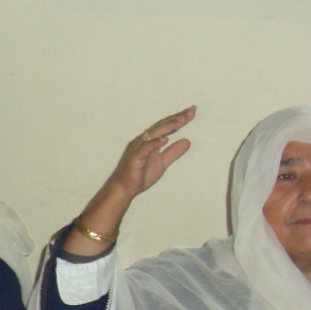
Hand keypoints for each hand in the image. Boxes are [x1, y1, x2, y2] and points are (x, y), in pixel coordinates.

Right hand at [66, 106, 195, 257]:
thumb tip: (187, 141)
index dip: (178, 120)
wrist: (118, 199)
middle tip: (192, 110)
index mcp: (147, 145)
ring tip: (182, 120)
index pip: (164, 129)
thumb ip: (172, 154)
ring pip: (151, 136)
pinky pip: (142, 151)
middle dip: (176, 119)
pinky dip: (153, 145)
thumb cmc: (136, 182)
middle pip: (159, 128)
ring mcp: (134, 154)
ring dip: (166, 128)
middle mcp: (140, 146)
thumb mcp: (160, 166)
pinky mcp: (131, 165)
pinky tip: (165, 139)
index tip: (192, 112)